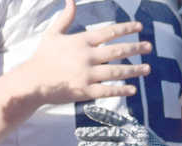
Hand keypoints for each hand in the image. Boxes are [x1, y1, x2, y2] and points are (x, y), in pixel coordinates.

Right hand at [21, 0, 149, 104]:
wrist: (32, 81)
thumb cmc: (42, 57)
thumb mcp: (53, 34)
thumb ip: (65, 18)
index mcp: (82, 41)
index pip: (110, 32)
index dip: (126, 28)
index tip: (139, 27)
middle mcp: (87, 56)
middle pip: (118, 51)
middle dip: (136, 48)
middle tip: (149, 47)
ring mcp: (87, 74)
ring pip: (117, 71)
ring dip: (134, 70)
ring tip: (147, 69)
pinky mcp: (85, 91)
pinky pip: (107, 90)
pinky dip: (121, 90)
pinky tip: (133, 90)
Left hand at [76, 105, 181, 145]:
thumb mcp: (141, 139)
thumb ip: (127, 134)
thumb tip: (114, 128)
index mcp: (136, 129)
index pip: (116, 120)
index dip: (102, 114)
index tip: (87, 109)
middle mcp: (137, 137)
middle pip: (112, 134)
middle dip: (94, 133)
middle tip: (77, 133)